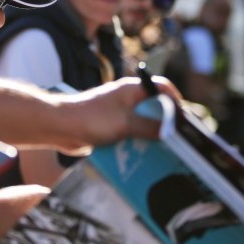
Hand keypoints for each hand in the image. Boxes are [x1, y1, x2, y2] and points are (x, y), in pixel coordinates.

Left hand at [57, 76, 182, 152]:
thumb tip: (171, 131)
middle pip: (154, 106)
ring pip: (142, 122)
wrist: (59, 127)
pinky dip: (138, 142)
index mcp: (132, 89)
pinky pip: (130, 133)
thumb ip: (149, 127)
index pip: (161, 87)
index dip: (175, 99)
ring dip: (151, 135)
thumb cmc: (91, 119)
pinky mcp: (110, 126)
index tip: (184, 117)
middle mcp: (127, 98)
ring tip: (164, 150)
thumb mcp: (125, 124)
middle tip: (178, 138)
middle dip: (166, 121)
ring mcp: (118, 112)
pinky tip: (143, 157)